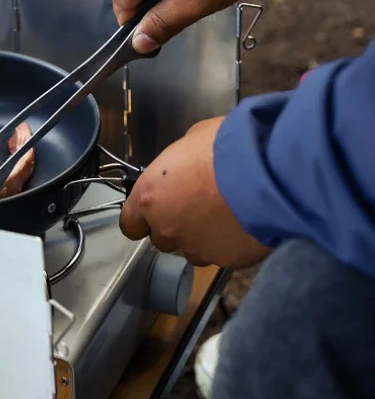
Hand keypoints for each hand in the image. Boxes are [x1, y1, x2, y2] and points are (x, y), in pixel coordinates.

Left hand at [119, 117, 269, 268]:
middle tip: (199, 207)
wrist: (269, 169)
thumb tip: (184, 163)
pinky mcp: (225, 259)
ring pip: (192, 250)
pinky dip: (230, 244)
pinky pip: (222, 255)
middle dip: (176, 226)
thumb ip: (179, 162)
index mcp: (150, 197)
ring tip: (224, 215)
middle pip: (162, 239)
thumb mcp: (193, 139)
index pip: (130, 225)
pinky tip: (243, 224)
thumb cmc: (230, 148)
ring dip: (202, 238)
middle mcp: (167, 227)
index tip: (150, 215)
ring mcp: (196, 247)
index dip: (141, 220)